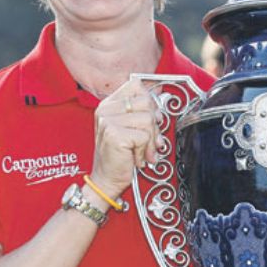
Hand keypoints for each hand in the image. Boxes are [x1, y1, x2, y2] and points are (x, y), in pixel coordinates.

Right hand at [90, 78, 163, 197]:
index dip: (150, 102)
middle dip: (153, 125)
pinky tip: (135, 158)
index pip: (136, 86)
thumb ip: (142, 115)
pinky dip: (144, 151)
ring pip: (148, 120)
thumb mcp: (131, 130)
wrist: (106, 180)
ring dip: (150, 141)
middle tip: (149, 141)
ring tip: (142, 152)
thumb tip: (160, 110)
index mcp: (109, 104)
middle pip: (146, 102)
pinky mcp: (114, 134)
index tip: (150, 120)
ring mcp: (108, 120)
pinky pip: (144, 136)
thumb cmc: (120, 157)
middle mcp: (106, 109)